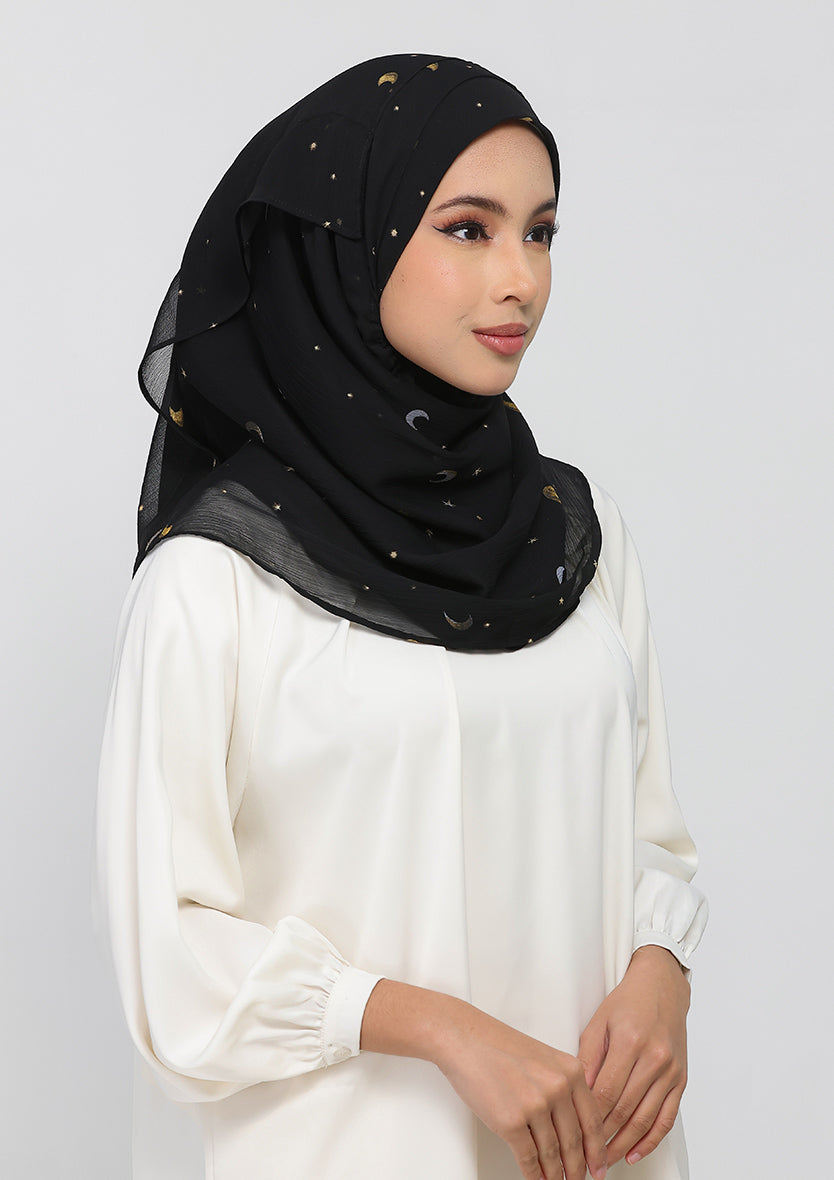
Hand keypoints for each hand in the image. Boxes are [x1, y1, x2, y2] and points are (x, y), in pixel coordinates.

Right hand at [436, 1003, 607, 1179]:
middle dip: (577, 1168)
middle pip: (574, 1141)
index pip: (592, 1120)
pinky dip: (534, 1175)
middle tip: (578, 1179)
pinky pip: (528, 1159)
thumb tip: (572, 1124)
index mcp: (570, 1070)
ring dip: (555, 1174)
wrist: (464, 1038)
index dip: (596, 1150)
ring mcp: (535, 1105)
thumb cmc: (497, 1046)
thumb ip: (563, 1086)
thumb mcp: (543, 1059)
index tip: (599, 1166)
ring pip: (552, 1154)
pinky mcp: (510, 1122)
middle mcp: (557, 1087)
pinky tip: (536, 1178)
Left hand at [578, 946, 689, 1165]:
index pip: (605, 1092)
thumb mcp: (598, 1022)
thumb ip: (587, 1058)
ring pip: (645, 1119)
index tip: (574, 1134)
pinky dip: (650, 1140)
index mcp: (630, 1042)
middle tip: (586, 1156)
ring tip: (605, 1161)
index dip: (589, 1118)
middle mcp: (654, 1058)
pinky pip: (667, 1118)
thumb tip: (576, 1095)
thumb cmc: (626, 1003)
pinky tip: (634, 1152)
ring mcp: (670, 1071)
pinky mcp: (681, 1080)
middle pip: (624, 1110)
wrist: (662, 987)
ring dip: (623, 1144)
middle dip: (603, 1138)